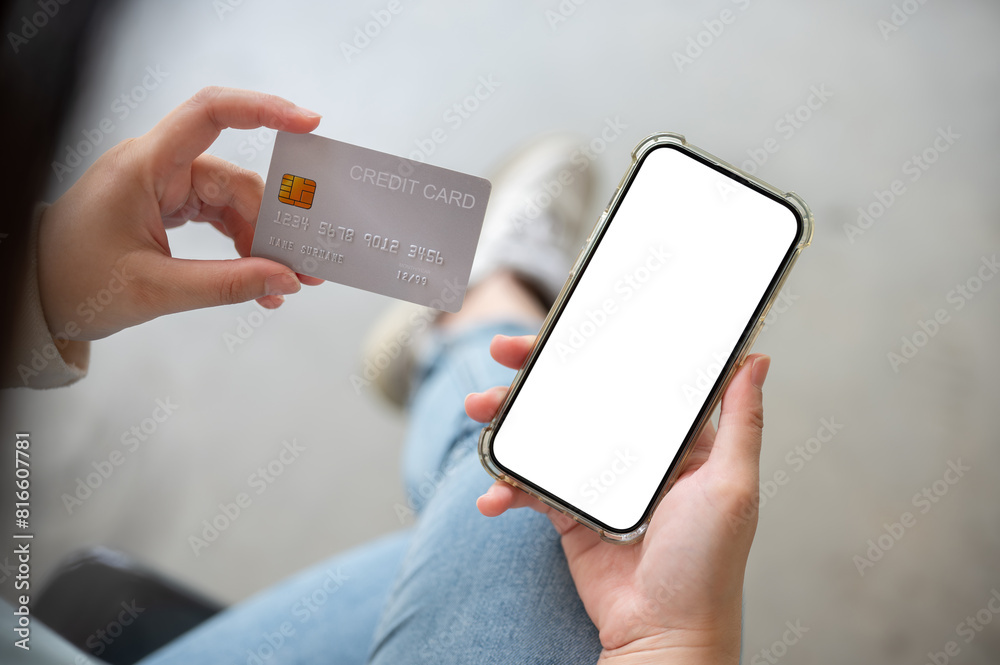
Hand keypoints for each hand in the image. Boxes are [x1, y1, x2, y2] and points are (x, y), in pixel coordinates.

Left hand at [37, 86, 324, 340]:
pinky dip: (241, 246)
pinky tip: (257, 277)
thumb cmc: (72, 281)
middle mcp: (156, 167)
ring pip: (231, 202)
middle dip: (271, 223)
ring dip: (259, 241)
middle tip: (299, 265)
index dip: (262, 109)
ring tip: (281, 282)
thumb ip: (227, 284)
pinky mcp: (167, 206)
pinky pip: (218, 217)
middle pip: (234, 180)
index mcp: (144, 166)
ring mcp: (162, 186)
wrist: (32, 295)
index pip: (210, 113)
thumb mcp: (155, 289)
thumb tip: (284, 278)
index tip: (306, 123)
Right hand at [465, 335, 769, 664]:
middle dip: (536, 377)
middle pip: (579, 398)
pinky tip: (492, 497)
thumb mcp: (732, 486)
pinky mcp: (569, 515)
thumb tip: (757, 359)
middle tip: (501, 356)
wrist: (664, 635)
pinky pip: (529, 489)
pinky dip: (505, 488)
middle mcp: (634, 455)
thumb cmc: (708, 566)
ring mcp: (598, 483)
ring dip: (508, 423)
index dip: (596, 348)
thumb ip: (741, 422)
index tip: (563, 329)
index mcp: (676, 440)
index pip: (632, 377)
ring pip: (546, 436)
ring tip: (480, 415)